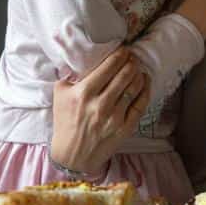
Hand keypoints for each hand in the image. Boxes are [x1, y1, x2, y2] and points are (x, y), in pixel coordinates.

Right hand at [50, 47, 150, 173]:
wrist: (72, 155)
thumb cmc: (65, 122)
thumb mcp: (60, 95)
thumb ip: (70, 76)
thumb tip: (81, 59)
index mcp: (84, 93)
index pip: (108, 67)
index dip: (120, 55)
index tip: (124, 49)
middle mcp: (101, 104)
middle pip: (124, 74)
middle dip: (131, 62)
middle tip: (132, 56)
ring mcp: (115, 117)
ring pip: (134, 87)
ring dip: (138, 73)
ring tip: (137, 67)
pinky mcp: (125, 128)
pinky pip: (141, 104)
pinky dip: (145, 89)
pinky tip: (144, 81)